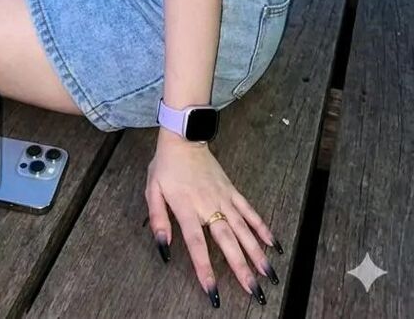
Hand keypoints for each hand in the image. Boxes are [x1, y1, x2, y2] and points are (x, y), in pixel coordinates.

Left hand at [145, 131, 281, 305]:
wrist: (184, 137)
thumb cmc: (166, 166)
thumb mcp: (152, 190)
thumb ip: (157, 220)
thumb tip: (163, 247)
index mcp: (187, 207)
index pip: (197, 243)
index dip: (204, 267)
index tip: (213, 290)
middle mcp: (208, 205)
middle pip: (227, 240)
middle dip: (241, 267)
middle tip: (254, 290)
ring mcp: (223, 197)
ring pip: (243, 229)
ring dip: (257, 252)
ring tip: (269, 274)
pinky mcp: (232, 191)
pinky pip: (250, 211)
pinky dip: (262, 227)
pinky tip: (274, 243)